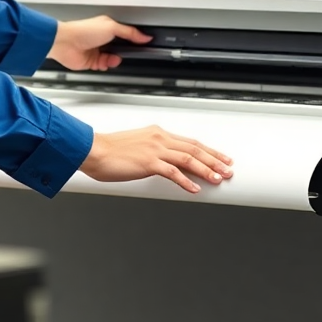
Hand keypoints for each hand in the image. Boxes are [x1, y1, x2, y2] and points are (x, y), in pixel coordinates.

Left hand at [47, 15, 150, 71]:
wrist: (66, 43)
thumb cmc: (83, 30)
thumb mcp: (112, 27)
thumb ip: (130, 33)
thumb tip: (144, 36)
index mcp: (107, 27)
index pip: (125, 33)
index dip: (134, 38)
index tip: (144, 43)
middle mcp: (102, 38)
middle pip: (120, 47)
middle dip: (125, 51)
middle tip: (129, 52)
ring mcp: (96, 50)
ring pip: (113, 58)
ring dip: (115, 59)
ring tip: (114, 58)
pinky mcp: (91, 61)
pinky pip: (104, 65)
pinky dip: (107, 65)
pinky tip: (106, 62)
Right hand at [81, 127, 233, 193]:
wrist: (93, 150)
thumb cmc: (109, 151)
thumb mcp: (136, 146)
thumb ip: (152, 151)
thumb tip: (165, 162)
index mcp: (157, 133)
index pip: (190, 142)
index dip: (208, 150)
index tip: (221, 158)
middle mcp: (159, 139)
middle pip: (194, 149)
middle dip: (214, 159)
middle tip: (228, 169)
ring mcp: (154, 150)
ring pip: (188, 159)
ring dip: (206, 169)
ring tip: (219, 178)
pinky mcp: (148, 162)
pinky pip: (173, 172)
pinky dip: (186, 180)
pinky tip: (195, 188)